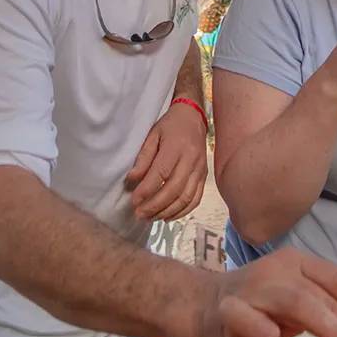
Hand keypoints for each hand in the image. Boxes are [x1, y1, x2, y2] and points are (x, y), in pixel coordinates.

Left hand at [126, 102, 208, 220]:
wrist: (194, 118)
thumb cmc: (171, 126)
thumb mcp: (153, 135)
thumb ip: (143, 157)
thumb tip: (132, 179)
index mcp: (176, 147)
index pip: (161, 173)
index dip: (146, 189)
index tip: (134, 200)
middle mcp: (191, 160)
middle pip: (174, 189)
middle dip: (155, 205)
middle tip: (139, 214)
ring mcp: (200, 170)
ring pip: (186, 198)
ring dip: (167, 211)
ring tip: (150, 218)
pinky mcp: (204, 177)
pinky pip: (195, 199)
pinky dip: (182, 212)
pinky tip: (167, 217)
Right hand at [196, 247, 336, 336]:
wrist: (200, 307)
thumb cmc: (257, 311)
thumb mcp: (298, 310)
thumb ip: (327, 317)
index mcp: (301, 264)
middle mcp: (280, 269)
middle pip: (325, 296)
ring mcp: (253, 286)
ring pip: (299, 302)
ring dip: (333, 332)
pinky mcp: (227, 308)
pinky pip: (248, 317)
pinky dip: (263, 327)